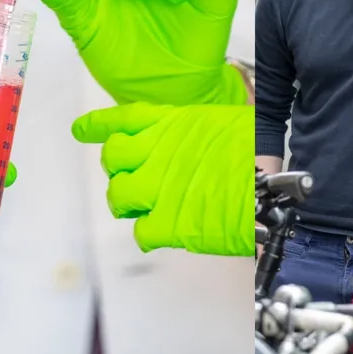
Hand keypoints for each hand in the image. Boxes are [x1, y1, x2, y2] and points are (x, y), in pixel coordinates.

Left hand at [72, 102, 253, 255]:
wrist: (270, 187)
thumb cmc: (256, 154)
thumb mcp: (227, 125)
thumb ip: (198, 134)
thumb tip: (195, 139)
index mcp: (173, 124)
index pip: (123, 120)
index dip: (99, 126)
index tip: (82, 129)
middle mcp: (157, 152)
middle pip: (113, 158)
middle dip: (120, 169)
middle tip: (137, 177)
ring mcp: (158, 188)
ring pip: (118, 195)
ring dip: (128, 201)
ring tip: (146, 206)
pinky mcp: (167, 222)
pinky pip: (140, 231)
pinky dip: (148, 233)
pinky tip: (161, 230)